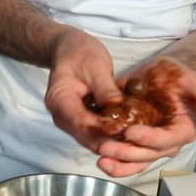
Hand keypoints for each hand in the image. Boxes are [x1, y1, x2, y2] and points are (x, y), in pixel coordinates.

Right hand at [44, 28, 123, 153]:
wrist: (70, 51)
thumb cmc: (80, 54)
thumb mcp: (95, 65)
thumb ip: (105, 88)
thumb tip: (116, 106)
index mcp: (59, 100)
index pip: (81, 122)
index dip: (102, 129)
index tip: (123, 130)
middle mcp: (61, 117)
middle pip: (86, 137)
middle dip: (110, 142)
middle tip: (135, 144)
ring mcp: (70, 122)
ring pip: (92, 140)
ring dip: (113, 143)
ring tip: (136, 143)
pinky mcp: (82, 123)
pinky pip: (96, 134)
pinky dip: (112, 136)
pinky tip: (130, 136)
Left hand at [95, 56, 195, 176]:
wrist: (164, 76)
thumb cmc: (179, 77)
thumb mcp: (193, 84)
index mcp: (182, 131)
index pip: (165, 140)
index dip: (148, 138)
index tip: (131, 132)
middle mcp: (165, 143)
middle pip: (146, 154)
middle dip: (126, 154)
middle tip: (106, 148)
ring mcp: (149, 145)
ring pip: (134, 161)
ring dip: (117, 164)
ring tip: (100, 159)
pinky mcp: (134, 143)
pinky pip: (124, 157)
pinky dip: (112, 159)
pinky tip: (97, 155)